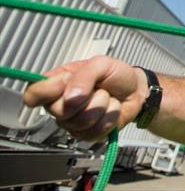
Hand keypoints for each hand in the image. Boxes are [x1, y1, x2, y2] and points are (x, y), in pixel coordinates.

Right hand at [23, 56, 147, 141]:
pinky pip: (93, 131)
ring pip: (79, 122)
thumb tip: (70, 97)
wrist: (136, 90)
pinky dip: (109, 118)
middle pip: (58, 111)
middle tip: (97, 88)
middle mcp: (61, 104)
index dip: (47, 91)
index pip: (33, 93)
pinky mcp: (87, 134)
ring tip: (106, 97)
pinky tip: (110, 110)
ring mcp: (73, 121)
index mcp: (57, 83)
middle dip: (86, 98)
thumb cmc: (116, 75)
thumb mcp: (101, 64)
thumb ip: (84, 75)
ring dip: (101, 106)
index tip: (65, 82)